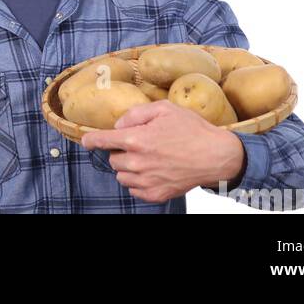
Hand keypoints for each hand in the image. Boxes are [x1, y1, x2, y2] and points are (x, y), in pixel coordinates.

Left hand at [80, 100, 245, 203]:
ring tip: (148, 159)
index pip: (102, 140)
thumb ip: (136, 113)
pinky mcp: (155, 194)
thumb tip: (118, 124)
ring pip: (121, 175)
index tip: (86, 141)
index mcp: (136, 139)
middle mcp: (137, 162)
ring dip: (128, 167)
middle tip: (141, 145)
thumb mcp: (164, 109)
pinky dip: (138, 182)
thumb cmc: (192, 130)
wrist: (216, 156)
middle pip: (113, 159)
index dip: (91, 140)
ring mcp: (146, 181)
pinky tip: (153, 172)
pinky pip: (133, 189)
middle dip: (121, 151)